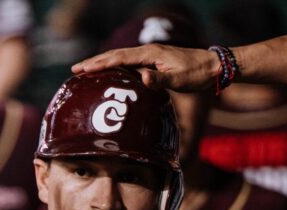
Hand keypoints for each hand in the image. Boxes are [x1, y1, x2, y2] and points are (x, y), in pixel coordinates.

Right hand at [72, 44, 218, 91]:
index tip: (82, 69)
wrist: (212, 66)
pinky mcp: (153, 61)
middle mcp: (147, 52)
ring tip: (86, 70)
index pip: (119, 59)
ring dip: (102, 63)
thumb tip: (142, 79)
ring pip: (120, 58)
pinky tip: (109, 73)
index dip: (99, 64)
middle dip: (94, 62)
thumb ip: (159, 81)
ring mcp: (149, 56)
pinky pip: (128, 63)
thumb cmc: (196, 74)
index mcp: (150, 54)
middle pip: (115, 55)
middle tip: (75, 70)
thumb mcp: (179, 80)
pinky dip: (115, 66)